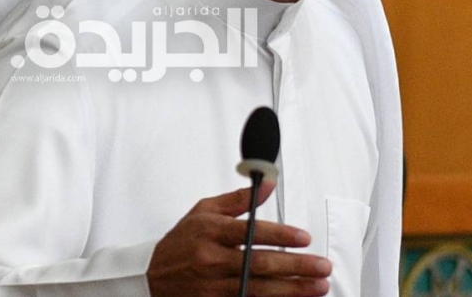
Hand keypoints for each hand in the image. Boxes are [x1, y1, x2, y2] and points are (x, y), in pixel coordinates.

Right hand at [146, 181, 331, 296]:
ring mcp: (213, 287)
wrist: (150, 277)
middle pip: (260, 265)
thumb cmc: (181, 242)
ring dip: (292, 290)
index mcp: (211, 233)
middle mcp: (212, 260)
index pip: (250, 233)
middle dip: (296, 267)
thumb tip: (267, 184)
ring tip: (317, 286)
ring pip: (259, 290)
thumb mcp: (204, 211)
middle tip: (322, 266)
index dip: (280, 236)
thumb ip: (238, 199)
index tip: (304, 238)